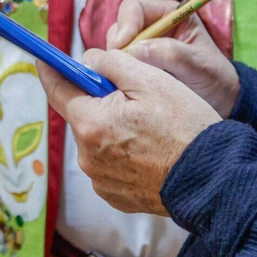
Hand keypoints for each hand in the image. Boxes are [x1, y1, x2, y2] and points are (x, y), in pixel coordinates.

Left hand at [38, 48, 221, 215]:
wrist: (212, 179)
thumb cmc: (184, 126)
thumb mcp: (150, 80)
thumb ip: (111, 62)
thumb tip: (88, 61)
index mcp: (91, 124)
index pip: (58, 92)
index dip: (52, 71)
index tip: (45, 60)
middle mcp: (87, 157)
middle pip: (84, 117)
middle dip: (102, 104)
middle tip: (136, 99)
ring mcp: (100, 180)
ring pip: (99, 141)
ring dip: (115, 130)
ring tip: (151, 131)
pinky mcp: (115, 197)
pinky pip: (110, 166)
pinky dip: (124, 156)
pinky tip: (151, 153)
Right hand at [107, 0, 240, 118]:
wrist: (219, 100)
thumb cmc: (213, 77)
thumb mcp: (197, 64)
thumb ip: (171, 54)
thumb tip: (135, 50)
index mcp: (170, 15)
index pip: (135, 8)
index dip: (126, 23)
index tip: (122, 45)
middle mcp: (152, 27)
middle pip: (120, 26)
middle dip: (119, 46)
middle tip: (124, 68)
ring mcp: (142, 47)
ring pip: (116, 47)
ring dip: (118, 62)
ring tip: (132, 79)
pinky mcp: (137, 66)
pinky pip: (118, 65)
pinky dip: (119, 73)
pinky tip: (130, 86)